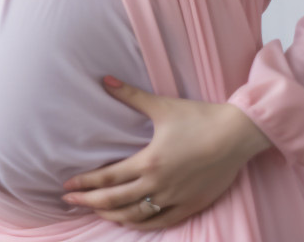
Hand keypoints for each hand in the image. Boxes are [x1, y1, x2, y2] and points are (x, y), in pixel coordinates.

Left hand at [59, 75, 273, 229]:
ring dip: (111, 215)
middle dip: (88, 201)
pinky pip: (159, 223)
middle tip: (70, 201)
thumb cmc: (199, 117)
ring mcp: (174, 199)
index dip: (85, 183)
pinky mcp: (190, 206)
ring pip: (134, 216)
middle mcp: (158, 184)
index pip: (108, 178)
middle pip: (114, 200)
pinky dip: (139, 224)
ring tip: (95, 211)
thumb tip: (106, 79)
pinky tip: (128, 221)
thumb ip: (131, 96)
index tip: (67, 185)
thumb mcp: (162, 106)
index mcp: (149, 161)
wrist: (236, 135)